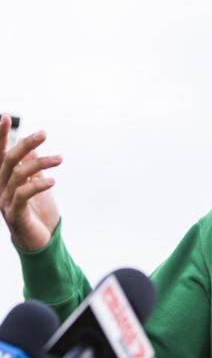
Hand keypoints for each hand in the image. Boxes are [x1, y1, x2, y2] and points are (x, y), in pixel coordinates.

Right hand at [0, 114, 61, 250]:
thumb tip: (32, 148)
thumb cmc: (38, 212)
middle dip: (25, 144)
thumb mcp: (36, 185)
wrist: (39, 241)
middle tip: (44, 133)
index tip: (4, 116)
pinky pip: (24, 195)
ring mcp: (6, 201)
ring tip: (60, 159)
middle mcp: (0, 188)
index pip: (0, 154)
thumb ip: (32, 168)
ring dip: (41, 163)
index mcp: (4, 179)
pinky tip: (52, 181)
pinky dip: (38, 185)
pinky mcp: (16, 214)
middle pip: (9, 160)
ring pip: (19, 175)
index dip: (0, 136)